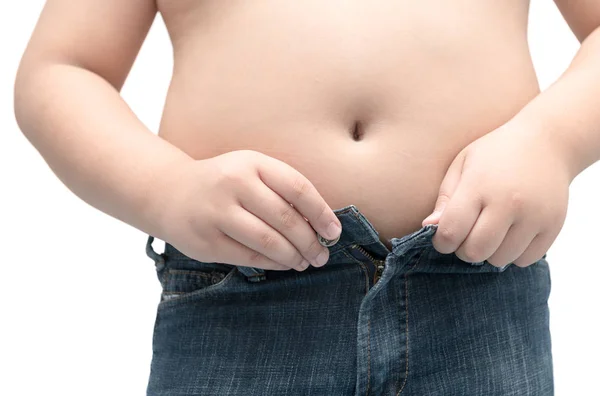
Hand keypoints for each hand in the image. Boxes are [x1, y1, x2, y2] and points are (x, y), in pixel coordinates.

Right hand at [156, 150, 341, 271]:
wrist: (170, 192)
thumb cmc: (224, 183)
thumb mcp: (251, 171)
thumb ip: (282, 190)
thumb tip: (321, 223)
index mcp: (252, 163)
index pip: (298, 188)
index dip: (321, 213)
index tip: (334, 232)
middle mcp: (233, 184)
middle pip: (285, 218)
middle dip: (310, 241)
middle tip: (322, 255)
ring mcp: (216, 212)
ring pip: (268, 241)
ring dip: (294, 256)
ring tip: (306, 262)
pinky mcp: (206, 240)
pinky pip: (249, 256)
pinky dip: (273, 263)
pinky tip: (284, 264)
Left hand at [422, 121, 570, 266]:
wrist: (547, 141)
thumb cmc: (495, 153)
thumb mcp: (462, 164)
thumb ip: (445, 198)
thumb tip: (429, 227)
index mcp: (479, 185)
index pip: (451, 231)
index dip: (442, 242)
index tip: (443, 238)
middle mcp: (508, 202)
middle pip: (475, 251)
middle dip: (464, 250)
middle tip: (467, 236)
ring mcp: (534, 215)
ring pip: (500, 260)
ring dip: (489, 253)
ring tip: (490, 232)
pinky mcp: (554, 225)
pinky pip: (525, 260)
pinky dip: (514, 254)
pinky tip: (511, 235)